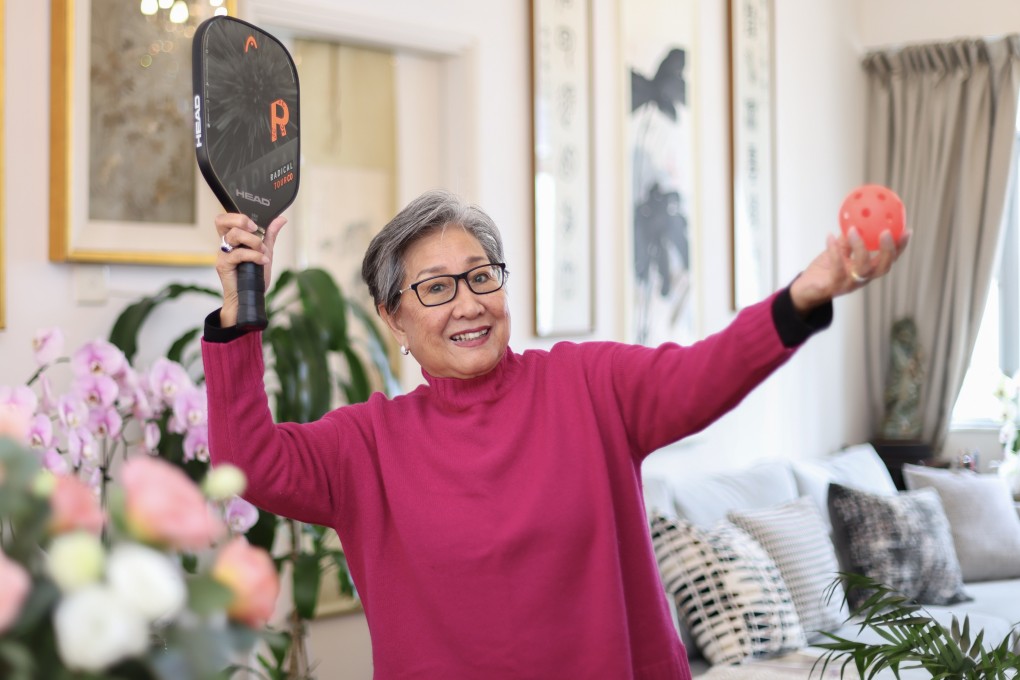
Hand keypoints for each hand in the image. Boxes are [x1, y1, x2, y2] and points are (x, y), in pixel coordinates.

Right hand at [214, 214, 286, 326]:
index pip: (227, 219)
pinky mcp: (223, 265)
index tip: (256, 224)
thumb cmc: (253, 278)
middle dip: (240, 220)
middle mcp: (225, 244)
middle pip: (222, 220)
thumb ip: (269, 235)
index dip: (238, 216)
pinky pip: (238, 254)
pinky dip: (254, 256)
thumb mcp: (265, 252)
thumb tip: (280, 219)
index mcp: (233, 239)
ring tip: (263, 252)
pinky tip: (262, 261)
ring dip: (253, 241)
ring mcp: (223, 254)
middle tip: (254, 229)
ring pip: (234, 235)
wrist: (249, 299)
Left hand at [789, 226, 910, 314]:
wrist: (804, 290)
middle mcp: (862, 278)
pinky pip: (836, 268)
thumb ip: (849, 238)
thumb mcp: (839, 250)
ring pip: (862, 268)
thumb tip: (858, 216)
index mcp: (867, 270)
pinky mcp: (832, 287)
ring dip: (860, 247)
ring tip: (854, 230)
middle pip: (883, 267)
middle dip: (888, 250)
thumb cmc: (824, 269)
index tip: (907, 230)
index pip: (889, 259)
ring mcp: (848, 284)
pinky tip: (830, 236)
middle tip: (887, 231)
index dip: (900, 247)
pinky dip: (834, 251)